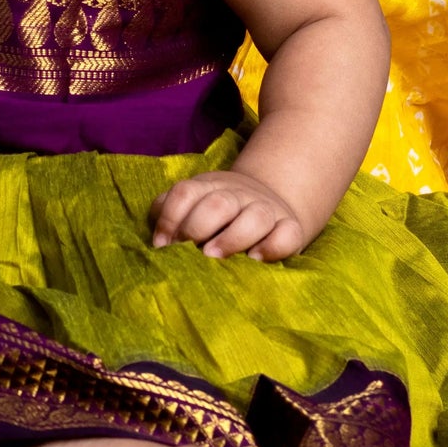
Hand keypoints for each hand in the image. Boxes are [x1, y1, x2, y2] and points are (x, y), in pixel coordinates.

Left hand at [149, 170, 307, 260]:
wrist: (268, 204)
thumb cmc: (218, 215)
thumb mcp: (193, 205)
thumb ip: (170, 214)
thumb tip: (158, 240)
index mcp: (209, 187)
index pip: (186, 193)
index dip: (170, 218)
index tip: (162, 245)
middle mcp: (238, 195)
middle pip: (219, 204)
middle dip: (198, 227)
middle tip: (189, 251)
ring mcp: (266, 209)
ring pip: (256, 217)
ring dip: (233, 238)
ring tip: (214, 257)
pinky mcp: (289, 226)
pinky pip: (287, 233)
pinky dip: (273, 246)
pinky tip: (255, 259)